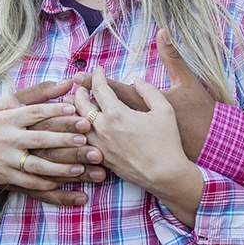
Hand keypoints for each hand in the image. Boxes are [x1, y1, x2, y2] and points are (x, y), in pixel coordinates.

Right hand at [0, 96, 89, 227]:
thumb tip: (64, 83)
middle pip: (39, 138)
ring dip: (59, 166)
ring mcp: (5, 159)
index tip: (76, 110)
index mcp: (6, 118)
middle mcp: (6, 138)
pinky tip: (63, 182)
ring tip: (80, 166)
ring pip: (36, 164)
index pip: (34, 112)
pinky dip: (46, 182)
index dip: (56, 111)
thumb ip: (31, 94)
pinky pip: (28, 181)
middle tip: (85, 137)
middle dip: (64, 138)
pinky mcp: (4, 177)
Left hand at [73, 29, 215, 159]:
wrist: (165, 175)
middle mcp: (103, 129)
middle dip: (80, 91)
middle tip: (83, 86)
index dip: (97, 75)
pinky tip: (84, 126)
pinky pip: (83, 141)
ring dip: (76, 111)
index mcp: (117, 114)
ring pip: (77, 124)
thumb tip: (136, 80)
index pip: (99, 88)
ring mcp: (100, 146)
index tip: (99, 69)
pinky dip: (80, 130)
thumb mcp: (164, 110)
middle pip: (80, 104)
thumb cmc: (167, 142)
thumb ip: (149, 90)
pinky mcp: (101, 159)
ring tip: (78, 104)